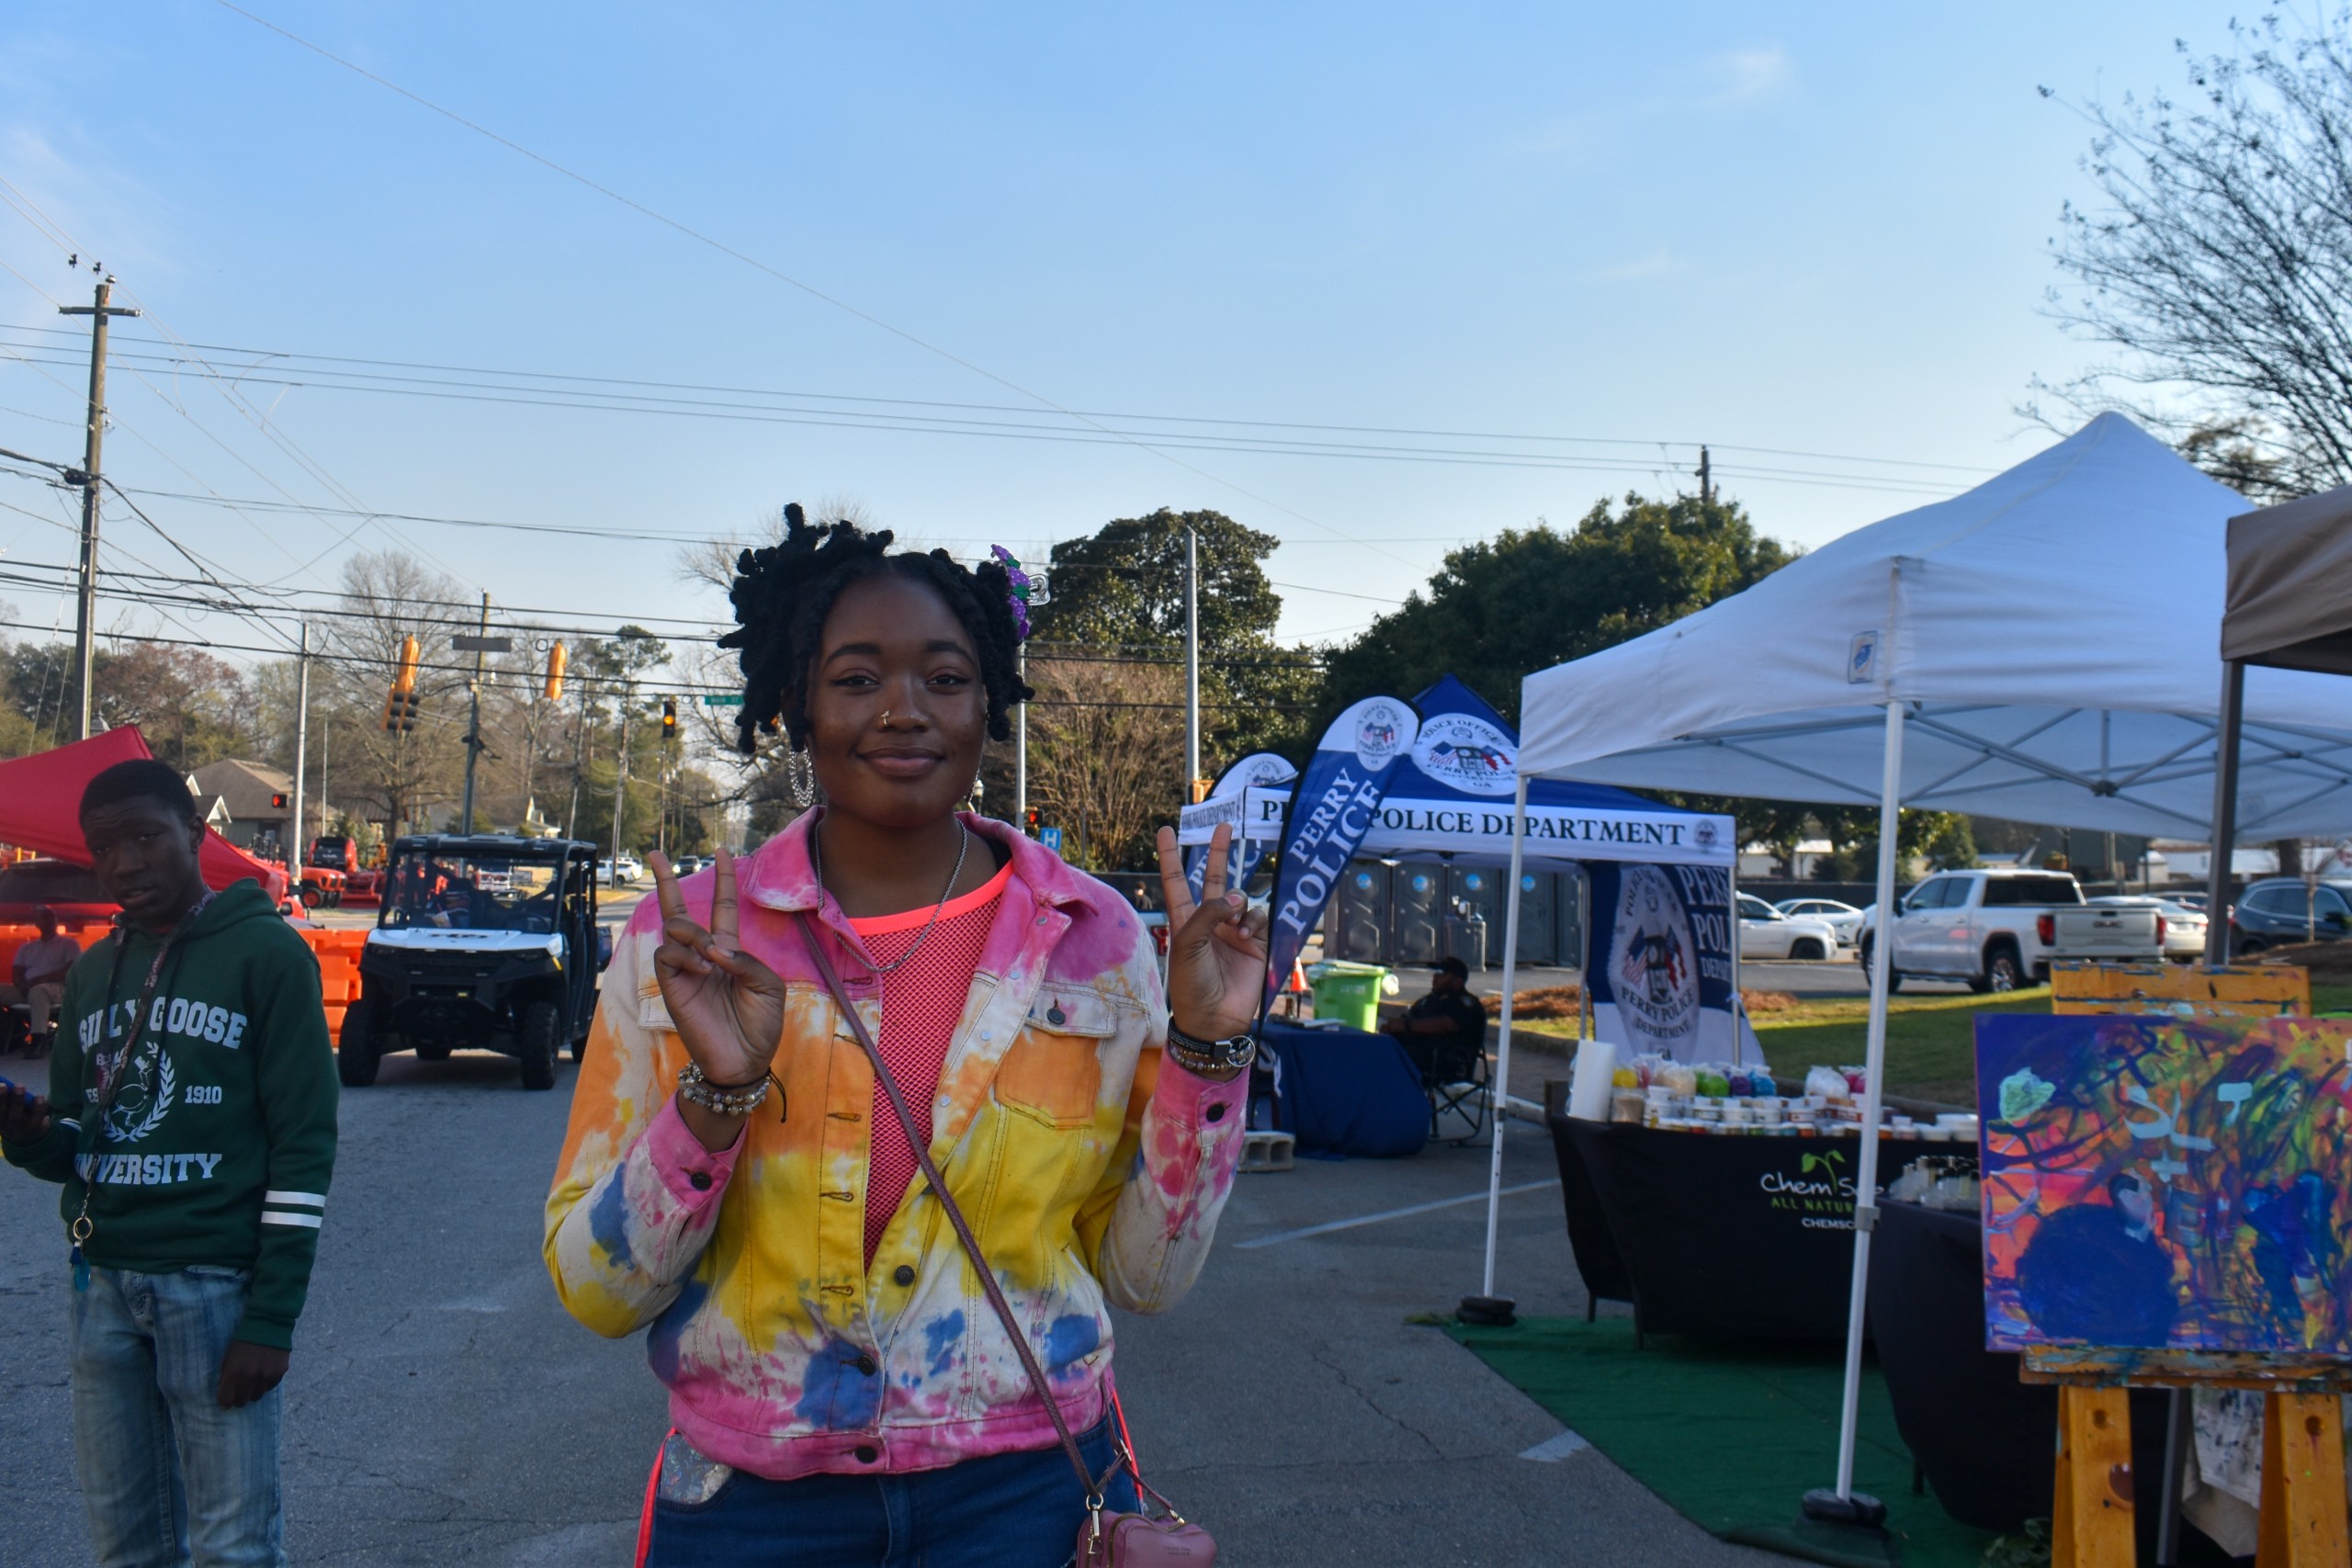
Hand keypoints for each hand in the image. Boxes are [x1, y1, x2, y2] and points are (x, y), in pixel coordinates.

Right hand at [0, 1084, 48, 1142]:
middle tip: (3, 1085)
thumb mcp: (7, 1112)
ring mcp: (20, 1126)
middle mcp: (6, 1124)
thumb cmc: (14, 1117)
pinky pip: (36, 1117)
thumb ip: (6, 1101)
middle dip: (1, 1098)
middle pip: (2, 1112)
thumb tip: (4, 1082)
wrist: (28, 1140)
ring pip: (17, 1115)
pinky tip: (39, 1097)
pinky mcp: (35, 1127)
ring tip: (19, 1086)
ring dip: (18, 1100)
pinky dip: (38, 1107)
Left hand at [216, 1340, 288, 1408]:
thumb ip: (225, 1378)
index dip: (224, 1400)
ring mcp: (266, 1376)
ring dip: (253, 1391)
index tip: (227, 1396)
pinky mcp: (280, 1373)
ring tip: (253, 1379)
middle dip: (238, 1397)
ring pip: (257, 1396)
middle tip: (240, 1388)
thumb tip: (225, 1399)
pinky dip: (265, 1383)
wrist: (268, 1324)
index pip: (225, 1400)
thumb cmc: (243, 1342)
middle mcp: (250, 1377)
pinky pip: (269, 1387)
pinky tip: (264, 1372)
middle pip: (241, 1402)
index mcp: (234, 1373)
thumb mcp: (228, 1358)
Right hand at [649, 849, 786, 1141]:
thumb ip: (746, 959)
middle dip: (668, 881)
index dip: (723, 880)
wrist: (745, 1060)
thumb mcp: (768, 985)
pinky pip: (667, 955)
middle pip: (680, 911)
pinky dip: (685, 954)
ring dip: (693, 933)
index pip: (723, 907)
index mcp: (730, 951)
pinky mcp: (672, 986)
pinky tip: (702, 966)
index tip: (722, 851)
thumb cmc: (761, 1024)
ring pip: (673, 930)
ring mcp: (685, 970)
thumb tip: (715, 948)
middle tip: (656, 854)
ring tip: (710, 953)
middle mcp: (704, 956)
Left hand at [1155, 823, 1270, 1042]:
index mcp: (1184, 920)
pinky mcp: (1255, 943)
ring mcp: (1233, 931)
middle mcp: (1209, 922)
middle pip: (1214, 879)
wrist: (1214, 1018)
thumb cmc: (1191, 982)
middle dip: (1218, 853)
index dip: (1170, 857)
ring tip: (1234, 924)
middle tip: (1223, 826)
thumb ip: (1208, 913)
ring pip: (1241, 900)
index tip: (1166, 831)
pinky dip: (1252, 921)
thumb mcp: (1188, 944)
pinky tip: (1245, 935)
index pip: (1176, 881)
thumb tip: (1236, 899)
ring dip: (1238, 904)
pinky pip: (1258, 918)